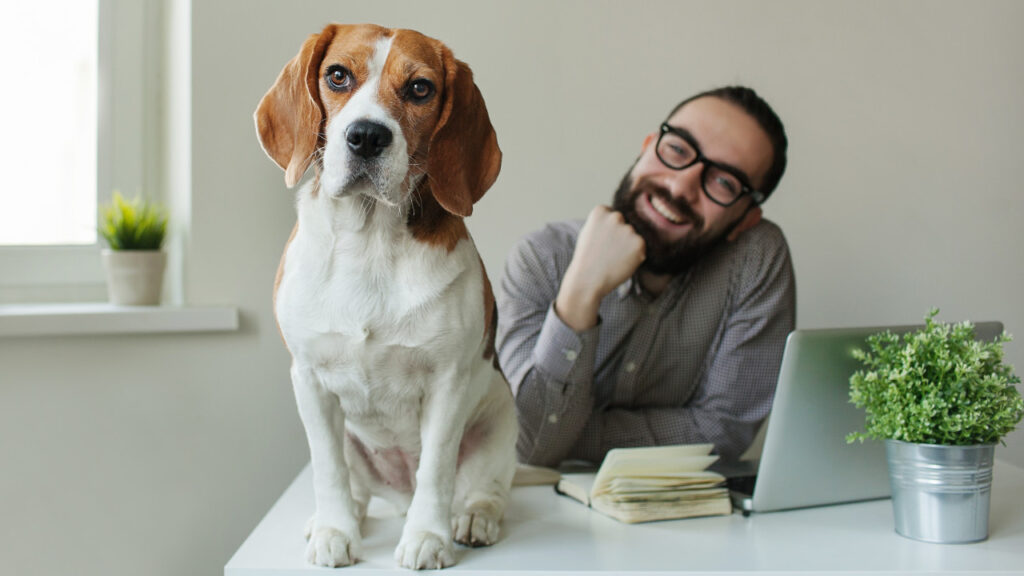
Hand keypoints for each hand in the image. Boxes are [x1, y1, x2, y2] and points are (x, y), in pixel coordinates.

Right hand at [556, 205, 645, 330]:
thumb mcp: (588, 232)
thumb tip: (620, 218)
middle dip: (620, 236)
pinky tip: (621, 263)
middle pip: (624, 224)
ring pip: (633, 236)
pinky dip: (635, 256)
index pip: (611, 214)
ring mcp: (629, 229)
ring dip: (628, 246)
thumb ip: (603, 222)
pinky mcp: (640, 243)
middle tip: (608, 252)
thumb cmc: (586, 258)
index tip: (601, 241)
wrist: (588, 280)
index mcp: (600, 211)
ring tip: (613, 259)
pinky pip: (641, 248)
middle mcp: (616, 216)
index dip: (608, 230)